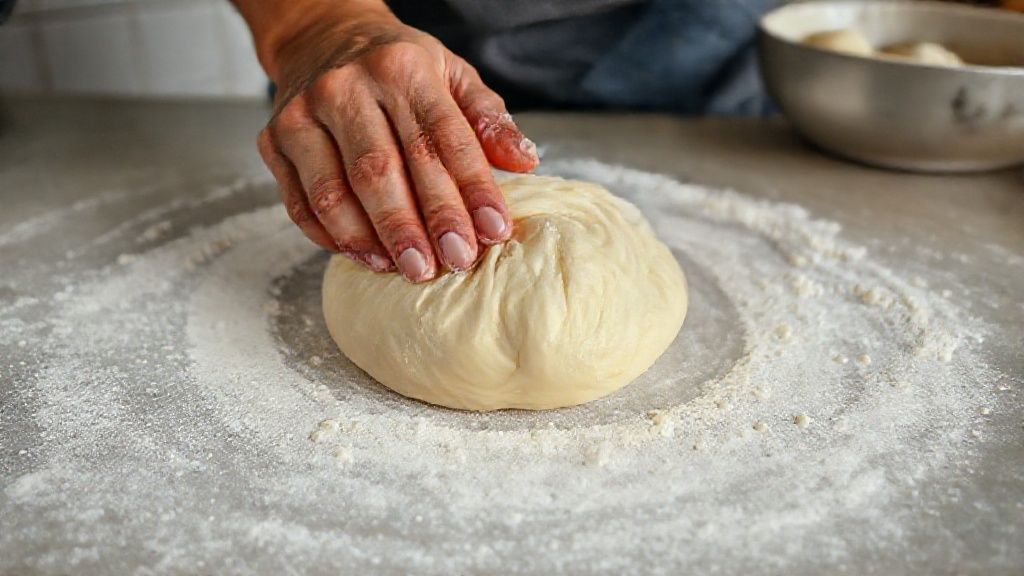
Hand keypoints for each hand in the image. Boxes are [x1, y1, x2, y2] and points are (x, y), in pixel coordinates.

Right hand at [250, 3, 538, 281]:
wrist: (320, 37)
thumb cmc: (397, 67)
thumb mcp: (451, 74)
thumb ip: (487, 119)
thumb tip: (525, 161)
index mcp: (401, 68)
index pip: (440, 137)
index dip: (470, 188)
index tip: (493, 231)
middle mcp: (346, 87)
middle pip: (384, 169)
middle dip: (418, 225)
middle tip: (447, 265)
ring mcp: (301, 114)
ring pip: (335, 191)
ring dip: (371, 238)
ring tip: (404, 269)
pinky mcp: (273, 141)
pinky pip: (300, 202)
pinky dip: (331, 237)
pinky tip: (364, 256)